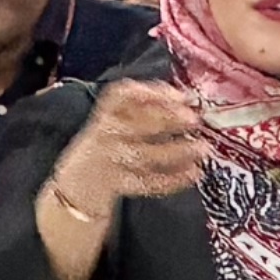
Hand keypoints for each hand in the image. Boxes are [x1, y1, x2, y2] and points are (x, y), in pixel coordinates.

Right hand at [53, 84, 210, 214]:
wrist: (78, 184)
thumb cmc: (106, 146)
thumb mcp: (113, 122)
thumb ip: (143, 112)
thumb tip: (185, 102)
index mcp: (105, 116)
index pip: (122, 97)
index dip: (151, 93)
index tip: (178, 95)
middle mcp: (106, 136)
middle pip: (137, 125)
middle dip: (169, 120)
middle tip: (195, 120)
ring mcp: (111, 162)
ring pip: (145, 155)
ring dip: (177, 151)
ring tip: (202, 149)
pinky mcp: (119, 185)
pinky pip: (148, 182)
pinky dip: (173, 179)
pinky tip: (193, 173)